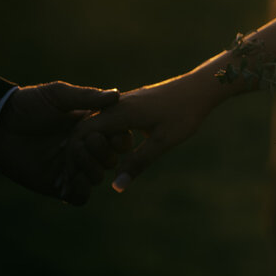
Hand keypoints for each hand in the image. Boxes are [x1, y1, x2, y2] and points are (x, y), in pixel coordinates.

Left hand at [0, 82, 124, 204]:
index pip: (118, 136)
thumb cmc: (29, 104)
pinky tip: (71, 179)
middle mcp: (85, 148)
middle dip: (104, 151)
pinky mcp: (56, 184)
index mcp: (92, 127)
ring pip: (98, 177)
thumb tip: (116, 96)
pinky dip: (80, 190)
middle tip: (88, 140)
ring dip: (91, 168)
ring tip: (74, 154)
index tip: (115, 132)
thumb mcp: (58, 95)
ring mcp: (71, 167)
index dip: (121, 137)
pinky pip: (79, 197)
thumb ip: (86, 97)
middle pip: (111, 159)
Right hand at [74, 70, 218, 192]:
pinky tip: (110, 152)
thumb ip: (138, 163)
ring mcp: (124, 102)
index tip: (75, 175)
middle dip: (78, 152)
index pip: (83, 132)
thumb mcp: (163, 142)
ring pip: (96, 123)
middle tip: (76, 177)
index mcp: (120, 112)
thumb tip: (115, 187)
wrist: (200, 88)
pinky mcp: (132, 104)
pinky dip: (103, 137)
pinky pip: (108, 119)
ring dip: (90, 145)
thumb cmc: (184, 114)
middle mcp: (117, 104)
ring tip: (89, 169)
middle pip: (84, 128)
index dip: (75, 154)